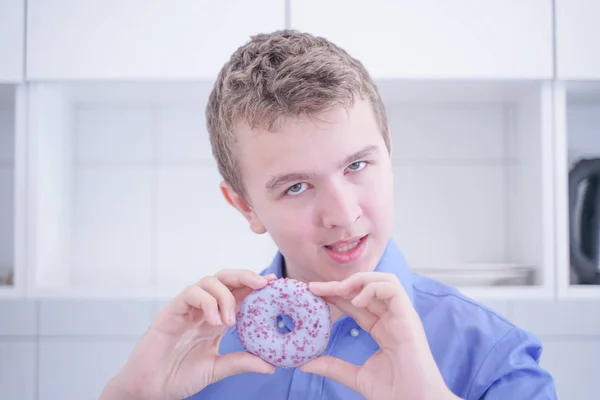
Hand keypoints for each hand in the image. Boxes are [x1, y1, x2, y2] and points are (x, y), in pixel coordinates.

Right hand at [100, 270, 276, 399]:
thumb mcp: (217, 369)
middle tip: (262, 284)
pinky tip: (214, 321)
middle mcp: (203, 309)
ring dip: (226, 295)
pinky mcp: (171, 311)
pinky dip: (207, 302)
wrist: (150, 389)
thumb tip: (271, 364)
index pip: (239, 293)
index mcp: (216, 319)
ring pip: (209, 281)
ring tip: (231, 320)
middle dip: (246, 276)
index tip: (274, 284)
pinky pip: (191, 293)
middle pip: (226, 279)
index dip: (256, 285)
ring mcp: (187, 308)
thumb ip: (241, 362)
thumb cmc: (179, 376)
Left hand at [301, 272, 459, 399]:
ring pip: (383, 281)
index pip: (356, 303)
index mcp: (382, 329)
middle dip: (339, 284)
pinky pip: (393, 290)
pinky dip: (373, 288)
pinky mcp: (409, 319)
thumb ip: (333, 366)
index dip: (335, 296)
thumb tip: (305, 363)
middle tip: (315, 288)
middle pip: (366, 289)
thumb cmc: (395, 393)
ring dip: (359, 280)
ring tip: (338, 290)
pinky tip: (356, 300)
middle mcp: (392, 319)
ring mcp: (402, 317)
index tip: (313, 294)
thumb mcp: (357, 376)